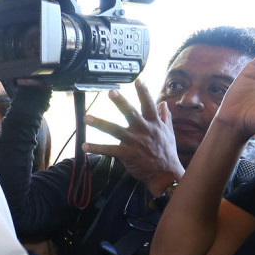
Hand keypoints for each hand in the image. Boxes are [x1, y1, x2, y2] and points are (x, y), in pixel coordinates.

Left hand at [84, 79, 184, 193]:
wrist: (167, 175)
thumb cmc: (167, 153)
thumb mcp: (169, 133)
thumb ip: (165, 117)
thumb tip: (164, 104)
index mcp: (154, 123)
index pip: (149, 104)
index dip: (144, 92)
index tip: (138, 80)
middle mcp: (144, 130)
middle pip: (130, 113)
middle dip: (120, 102)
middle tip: (110, 92)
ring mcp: (135, 142)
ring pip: (115, 130)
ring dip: (100, 123)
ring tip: (87, 118)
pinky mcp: (128, 154)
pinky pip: (109, 150)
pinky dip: (97, 148)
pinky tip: (85, 146)